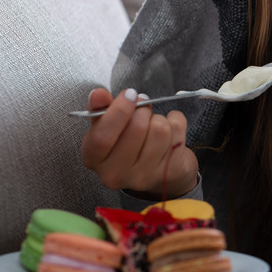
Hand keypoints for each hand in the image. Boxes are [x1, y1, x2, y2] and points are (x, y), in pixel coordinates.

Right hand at [80, 87, 198, 198]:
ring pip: (159, 129)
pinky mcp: (170, 172)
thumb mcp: (108, 125)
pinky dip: (176, 121)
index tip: (129, 94)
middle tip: (143, 109)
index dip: (118, 111)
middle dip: (143, 110)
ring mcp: (144, 177)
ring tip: (154, 124)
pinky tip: (170, 131)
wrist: (159, 171)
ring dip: (159, 118)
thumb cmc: (129, 143)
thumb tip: (98, 94)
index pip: (102, 137)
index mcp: (94, 159)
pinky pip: (177, 131)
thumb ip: (100, 108)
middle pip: (136, 128)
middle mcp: (115, 173)